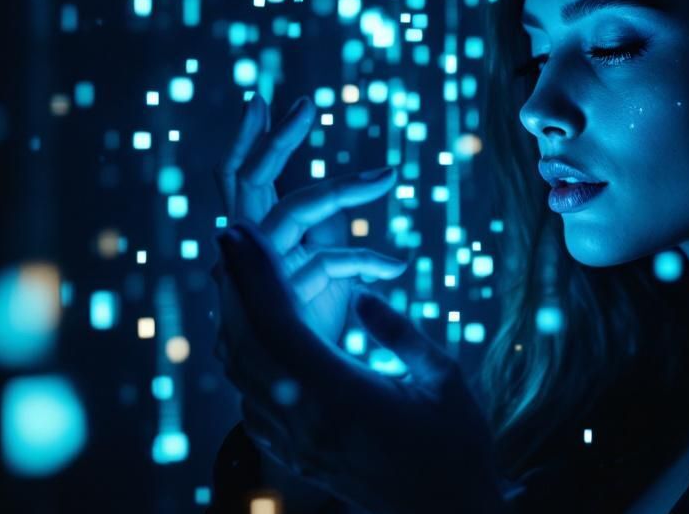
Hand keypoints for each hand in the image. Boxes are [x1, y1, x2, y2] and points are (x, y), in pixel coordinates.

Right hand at [213, 94, 404, 344]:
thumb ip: (319, 232)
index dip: (250, 140)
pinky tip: (397, 266)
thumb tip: (341, 192)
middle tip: (307, 102)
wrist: (300, 390)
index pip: (240, 180)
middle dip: (277, 139)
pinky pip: (327, 261)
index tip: (262, 99)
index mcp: (251, 237)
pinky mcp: (279, 301)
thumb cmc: (311, 323)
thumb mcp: (317, 267)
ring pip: (297, 211)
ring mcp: (256, 275)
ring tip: (389, 174)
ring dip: (345, 188)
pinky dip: (365, 259)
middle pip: (250, 181)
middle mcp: (244, 250)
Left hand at [213, 221, 507, 513]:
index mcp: (340, 398)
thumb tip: (358, 295)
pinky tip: (260, 337)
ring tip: (243, 279)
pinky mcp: (296, 458)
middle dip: (234, 287)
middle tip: (231, 241)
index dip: (254, 273)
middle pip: (245, 345)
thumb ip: (396, 332)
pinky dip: (247, 357)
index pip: (278, 324)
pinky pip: (251, 401)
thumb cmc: (458, 447)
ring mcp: (295, 446)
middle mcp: (304, 424)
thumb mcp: (442, 379)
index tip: (237, 231)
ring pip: (242, 374)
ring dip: (237, 320)